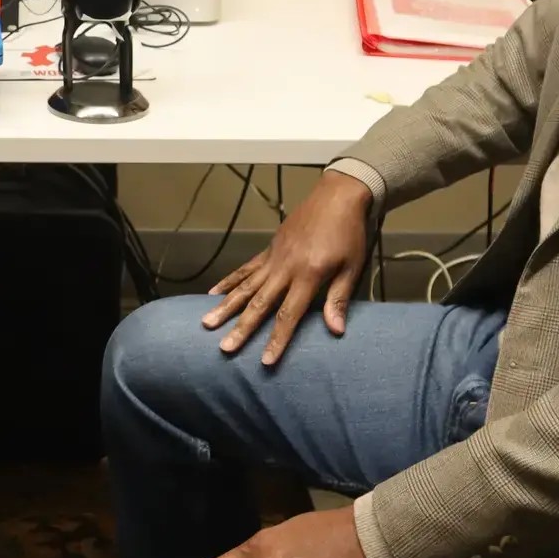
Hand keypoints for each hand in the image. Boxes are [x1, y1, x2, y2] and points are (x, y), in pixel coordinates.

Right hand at [204, 170, 371, 364]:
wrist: (337, 196)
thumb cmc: (349, 233)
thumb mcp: (352, 266)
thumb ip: (339, 298)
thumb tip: (336, 331)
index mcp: (308, 275)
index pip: (289, 315)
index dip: (277, 339)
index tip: (264, 361)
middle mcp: (285, 268)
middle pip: (259, 303)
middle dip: (241, 328)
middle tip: (224, 348)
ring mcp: (273, 258)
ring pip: (245, 286)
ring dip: (225, 306)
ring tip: (206, 323)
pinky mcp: (268, 250)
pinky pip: (245, 269)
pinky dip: (228, 281)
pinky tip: (212, 293)